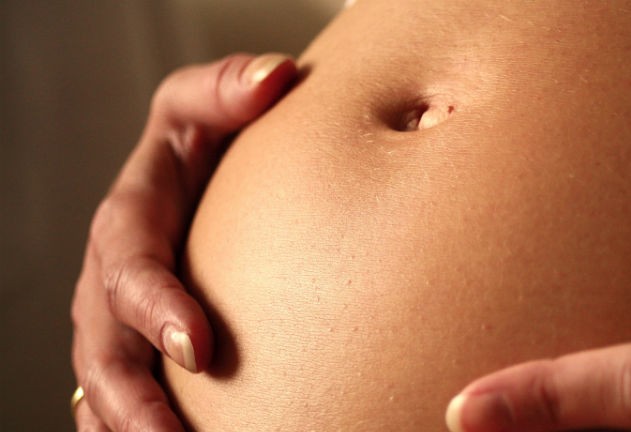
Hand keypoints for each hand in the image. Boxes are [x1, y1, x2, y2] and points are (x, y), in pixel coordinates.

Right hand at [70, 53, 296, 430]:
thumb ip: (226, 89)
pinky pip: (121, 402)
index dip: (156, 308)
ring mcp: (116, 325)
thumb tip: (275, 77)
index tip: (199, 348)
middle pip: (103, 351)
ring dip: (129, 429)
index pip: (130, 268)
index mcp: (127, 222)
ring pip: (103, 389)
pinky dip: (136, 431)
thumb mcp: (204, 104)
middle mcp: (109, 282)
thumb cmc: (202, 139)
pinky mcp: (135, 352)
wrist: (195, 175)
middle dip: (132, 401)